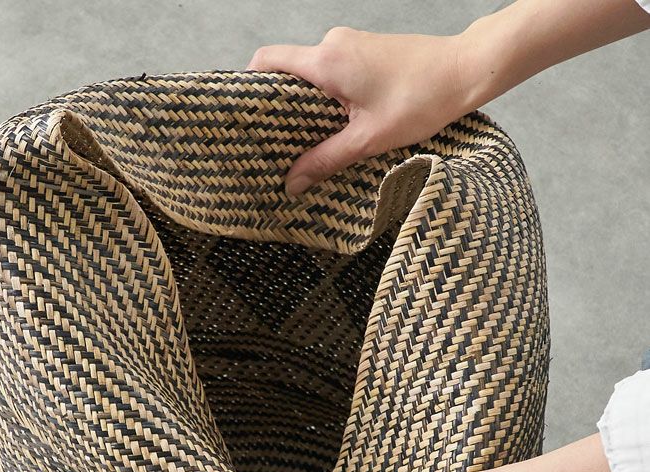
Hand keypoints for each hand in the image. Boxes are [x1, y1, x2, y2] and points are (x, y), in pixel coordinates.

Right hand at [246, 26, 470, 195]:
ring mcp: (350, 45)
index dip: (249, 86)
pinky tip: (336, 125)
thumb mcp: (367, 139)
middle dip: (278, 106)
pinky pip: (332, 73)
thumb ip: (325, 160)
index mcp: (326, 61)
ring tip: (307, 140)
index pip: (267, 60)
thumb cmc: (421, 99)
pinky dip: (327, 97)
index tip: (246, 117)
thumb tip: (292, 184)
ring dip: (307, 105)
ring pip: (311, 74)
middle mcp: (333, 45)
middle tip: (276, 142)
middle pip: (286, 71)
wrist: (466, 70)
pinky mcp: (365, 52)